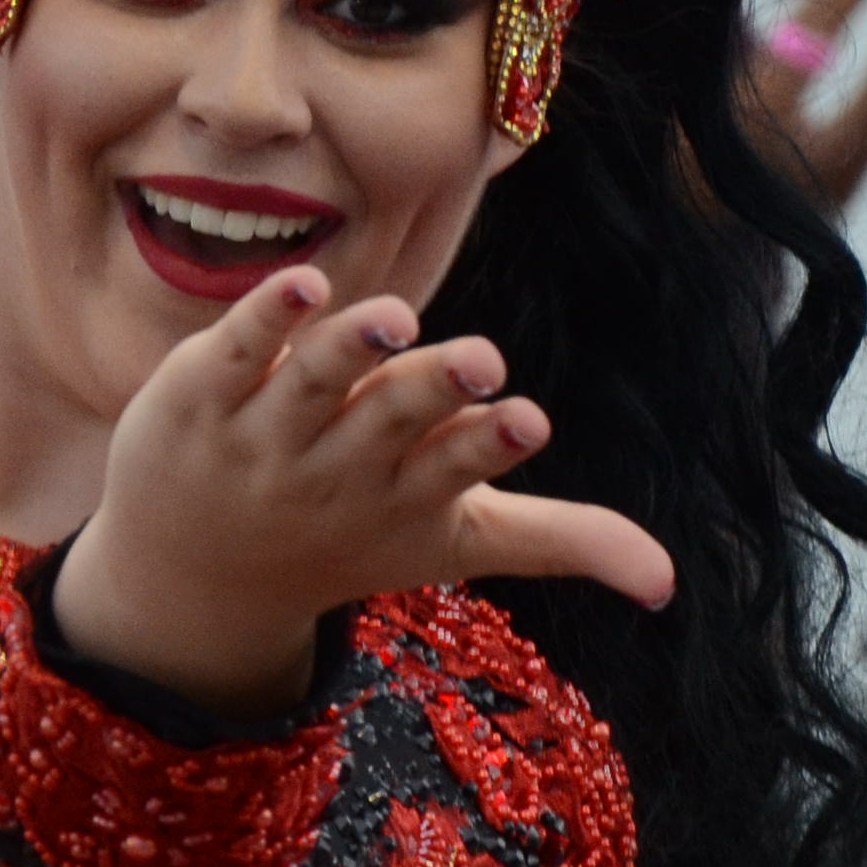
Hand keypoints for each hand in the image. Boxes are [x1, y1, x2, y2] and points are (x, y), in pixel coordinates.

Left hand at [48, 271, 675, 720]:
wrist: (195, 575)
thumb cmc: (352, 539)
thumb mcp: (455, 544)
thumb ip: (560, 541)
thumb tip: (671, 583)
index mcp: (407, 495)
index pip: (455, 470)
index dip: (488, 445)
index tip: (526, 421)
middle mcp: (336, 467)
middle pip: (389, 421)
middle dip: (432, 394)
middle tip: (479, 362)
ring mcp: (265, 432)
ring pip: (310, 386)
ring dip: (349, 351)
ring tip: (393, 319)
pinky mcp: (205, 391)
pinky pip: (236, 351)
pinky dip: (265, 319)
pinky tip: (303, 283)